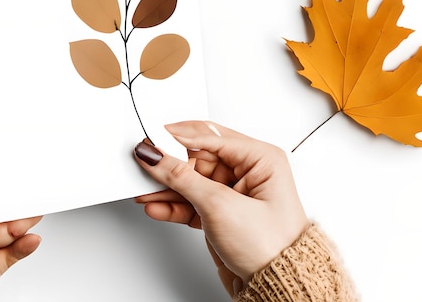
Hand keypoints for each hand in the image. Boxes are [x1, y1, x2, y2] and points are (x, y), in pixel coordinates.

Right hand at [134, 121, 308, 295]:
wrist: (278, 288)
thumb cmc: (272, 246)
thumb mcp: (220, 205)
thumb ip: (182, 177)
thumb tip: (156, 155)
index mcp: (260, 158)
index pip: (210, 136)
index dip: (177, 136)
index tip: (151, 139)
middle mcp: (248, 172)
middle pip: (197, 158)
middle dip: (169, 165)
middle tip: (144, 165)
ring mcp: (233, 193)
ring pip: (191, 181)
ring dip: (166, 188)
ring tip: (144, 190)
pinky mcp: (221, 213)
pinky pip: (191, 201)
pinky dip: (173, 205)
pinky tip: (156, 206)